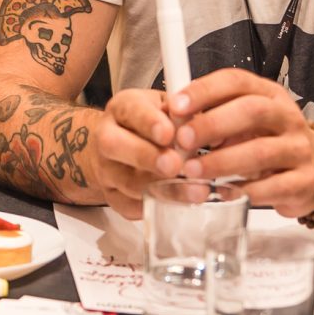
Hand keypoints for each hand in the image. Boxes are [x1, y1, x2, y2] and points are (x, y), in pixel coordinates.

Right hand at [82, 87, 188, 218]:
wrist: (120, 143)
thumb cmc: (152, 122)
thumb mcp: (167, 107)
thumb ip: (183, 114)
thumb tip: (208, 128)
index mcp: (122, 108)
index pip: (131, 111)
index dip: (149, 122)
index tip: (169, 134)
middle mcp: (106, 136)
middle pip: (115, 146)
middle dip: (147, 157)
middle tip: (175, 165)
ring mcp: (105, 169)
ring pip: (126, 182)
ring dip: (161, 189)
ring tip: (194, 191)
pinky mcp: (111, 195)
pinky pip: (129, 207)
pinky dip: (155, 208)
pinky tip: (180, 204)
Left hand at [174, 69, 313, 216]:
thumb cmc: (268, 140)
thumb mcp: (244, 120)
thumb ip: (212, 116)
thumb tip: (171, 121)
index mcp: (269, 94)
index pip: (237, 81)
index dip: (204, 91)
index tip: (176, 105)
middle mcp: (287, 117)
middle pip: (252, 111)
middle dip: (212, 124)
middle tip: (183, 140)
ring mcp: (299, 149)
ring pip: (261, 152)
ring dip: (222, 162)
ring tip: (193, 171)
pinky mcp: (303, 182)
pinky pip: (273, 187)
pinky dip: (244, 191)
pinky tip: (222, 193)